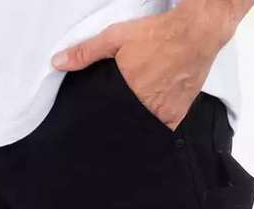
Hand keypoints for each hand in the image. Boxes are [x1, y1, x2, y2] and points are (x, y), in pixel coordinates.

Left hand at [52, 1, 236, 129]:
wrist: (195, 34)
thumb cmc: (157, 35)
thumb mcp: (116, 37)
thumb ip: (86, 52)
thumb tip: (58, 62)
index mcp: (126, 92)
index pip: (107, 118)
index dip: (101, 122)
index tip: (96, 126)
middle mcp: (145, 107)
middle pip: (125, 125)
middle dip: (118, 123)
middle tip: (115, 118)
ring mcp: (162, 114)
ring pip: (142, 129)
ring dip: (136, 125)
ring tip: (133, 117)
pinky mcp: (177, 115)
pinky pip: (162, 129)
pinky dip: (155, 125)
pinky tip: (150, 117)